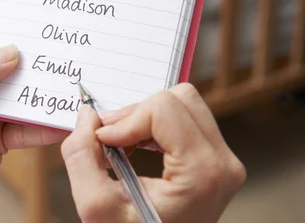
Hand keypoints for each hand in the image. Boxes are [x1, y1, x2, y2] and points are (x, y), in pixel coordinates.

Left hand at [0, 31, 66, 222]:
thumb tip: (10, 51)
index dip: (9, 33)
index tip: (38, 28)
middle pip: (8, 69)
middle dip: (34, 66)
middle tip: (65, 59)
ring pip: (20, 99)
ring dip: (42, 97)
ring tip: (70, 90)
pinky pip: (24, 129)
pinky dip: (42, 127)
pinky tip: (61, 123)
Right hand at [62, 83, 245, 222]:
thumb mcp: (96, 207)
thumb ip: (81, 156)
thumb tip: (87, 115)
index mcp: (203, 173)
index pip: (164, 109)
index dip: (126, 120)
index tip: (103, 141)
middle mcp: (222, 162)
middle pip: (178, 98)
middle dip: (135, 114)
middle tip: (110, 139)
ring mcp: (223, 160)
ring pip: (182, 103)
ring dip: (144, 117)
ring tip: (122, 144)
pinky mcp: (215, 159)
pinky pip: (184, 118)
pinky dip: (153, 125)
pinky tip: (135, 146)